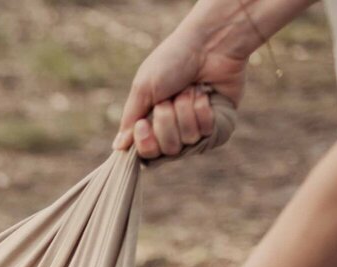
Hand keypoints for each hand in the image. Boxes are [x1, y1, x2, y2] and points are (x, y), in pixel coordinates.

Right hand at [114, 23, 248, 158]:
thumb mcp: (143, 88)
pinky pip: (207, 132)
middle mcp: (173, 128)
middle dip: (166, 121)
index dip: (145, 143)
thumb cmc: (172, 60)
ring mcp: (196, 126)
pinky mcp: (218, 122)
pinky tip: (204, 93)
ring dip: (185, 111)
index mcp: (151, 120)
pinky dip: (202, 110)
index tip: (143, 124)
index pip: (146, 153)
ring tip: (188, 90)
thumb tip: (118, 146)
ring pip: (188, 140)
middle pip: (167, 149)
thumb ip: (130, 119)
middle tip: (169, 99)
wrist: (209, 44)